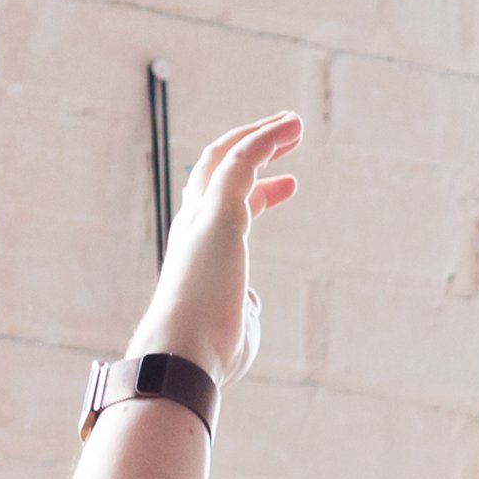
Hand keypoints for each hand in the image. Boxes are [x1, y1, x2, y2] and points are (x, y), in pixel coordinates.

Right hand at [128, 112, 300, 384]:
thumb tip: (248, 301)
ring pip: (226, 158)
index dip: (260, 192)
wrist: (184, 355)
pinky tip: (288, 128)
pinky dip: (263, 139)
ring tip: (293, 123)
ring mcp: (202, 218)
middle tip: (288, 138)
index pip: (226, 207)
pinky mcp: (218, 215)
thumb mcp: (235, 323)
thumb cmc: (210, 351)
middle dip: (252, 150)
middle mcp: (194, 227)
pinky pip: (241, 162)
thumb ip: (241, 305)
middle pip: (216, 171)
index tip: (290, 185)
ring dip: (260, 136)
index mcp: (199, 252)